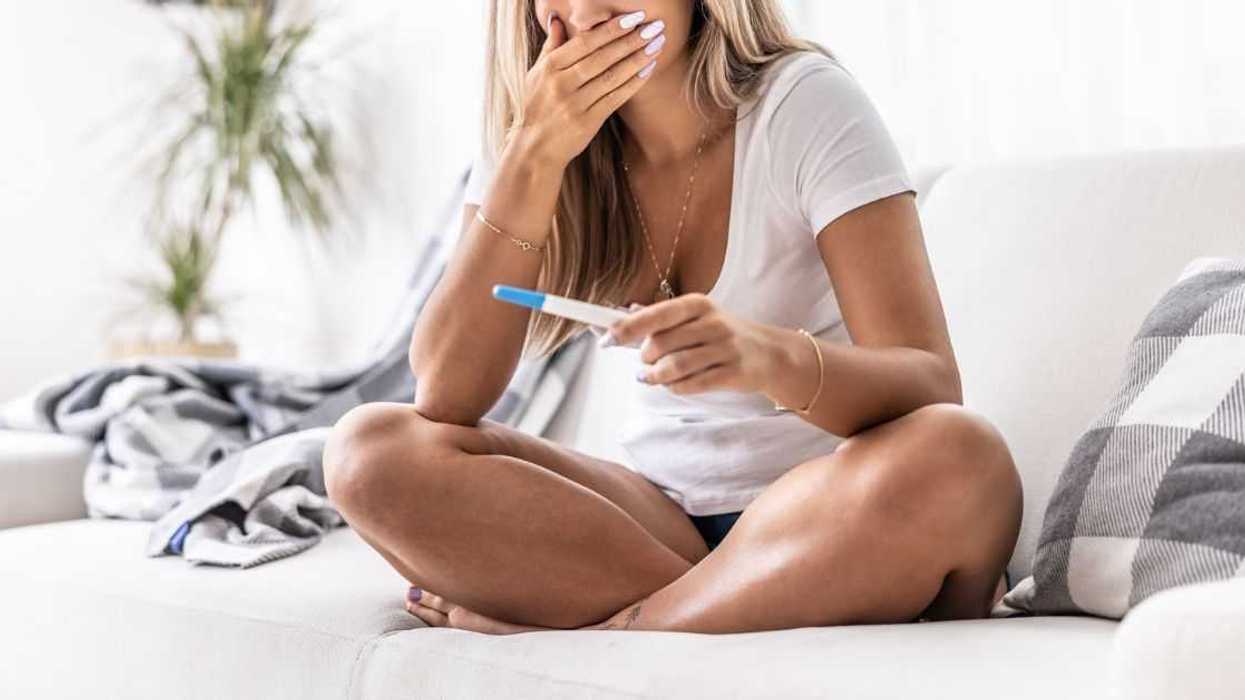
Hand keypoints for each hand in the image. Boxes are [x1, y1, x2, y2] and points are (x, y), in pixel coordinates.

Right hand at [514, 11, 665, 167]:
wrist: (535, 148)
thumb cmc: (537, 107)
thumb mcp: (537, 74)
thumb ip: (551, 45)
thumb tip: (557, 17)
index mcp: (550, 67)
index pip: (585, 42)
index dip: (611, 29)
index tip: (634, 17)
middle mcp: (562, 84)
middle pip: (602, 57)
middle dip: (631, 40)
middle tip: (655, 27)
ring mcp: (575, 104)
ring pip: (612, 77)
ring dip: (637, 59)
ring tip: (657, 44)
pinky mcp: (588, 122)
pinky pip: (615, 98)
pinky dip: (633, 83)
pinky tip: (648, 69)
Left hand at [605, 293, 777, 395]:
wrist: (770, 354)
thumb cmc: (723, 335)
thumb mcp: (697, 317)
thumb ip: (661, 318)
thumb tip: (624, 312)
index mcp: (697, 304)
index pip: (655, 315)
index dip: (626, 328)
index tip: (604, 339)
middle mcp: (712, 323)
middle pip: (661, 344)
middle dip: (645, 358)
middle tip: (644, 363)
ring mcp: (724, 348)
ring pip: (674, 367)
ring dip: (656, 377)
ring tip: (651, 377)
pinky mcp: (732, 373)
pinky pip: (692, 384)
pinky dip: (676, 388)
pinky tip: (674, 385)